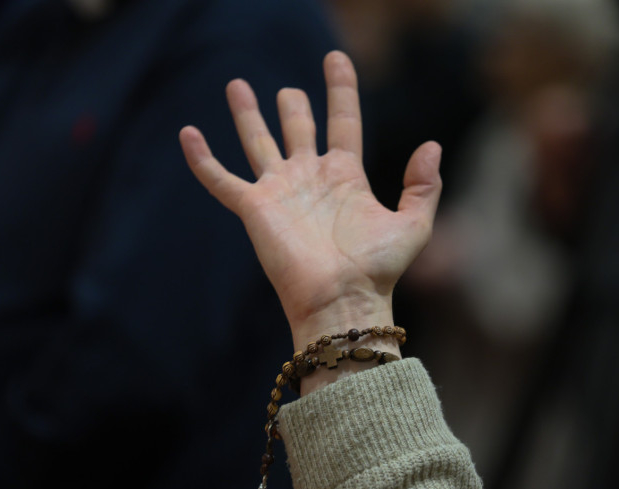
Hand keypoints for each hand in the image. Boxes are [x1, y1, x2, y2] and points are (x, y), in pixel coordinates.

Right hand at [179, 51, 441, 391]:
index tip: (336, 58)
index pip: (343, 120)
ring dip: (248, 115)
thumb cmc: (378, 270)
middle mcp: (310, 178)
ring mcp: (280, 191)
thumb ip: (424, 184)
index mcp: (347, 176)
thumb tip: (431, 144)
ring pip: (258, 142)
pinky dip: (202, 159)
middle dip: (293, 106)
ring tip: (238, 85)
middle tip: (289, 91)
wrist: (342, 301)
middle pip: (298, 128)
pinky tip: (187, 133)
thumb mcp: (413, 224)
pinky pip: (221, 180)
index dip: (341, 89)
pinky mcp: (254, 209)